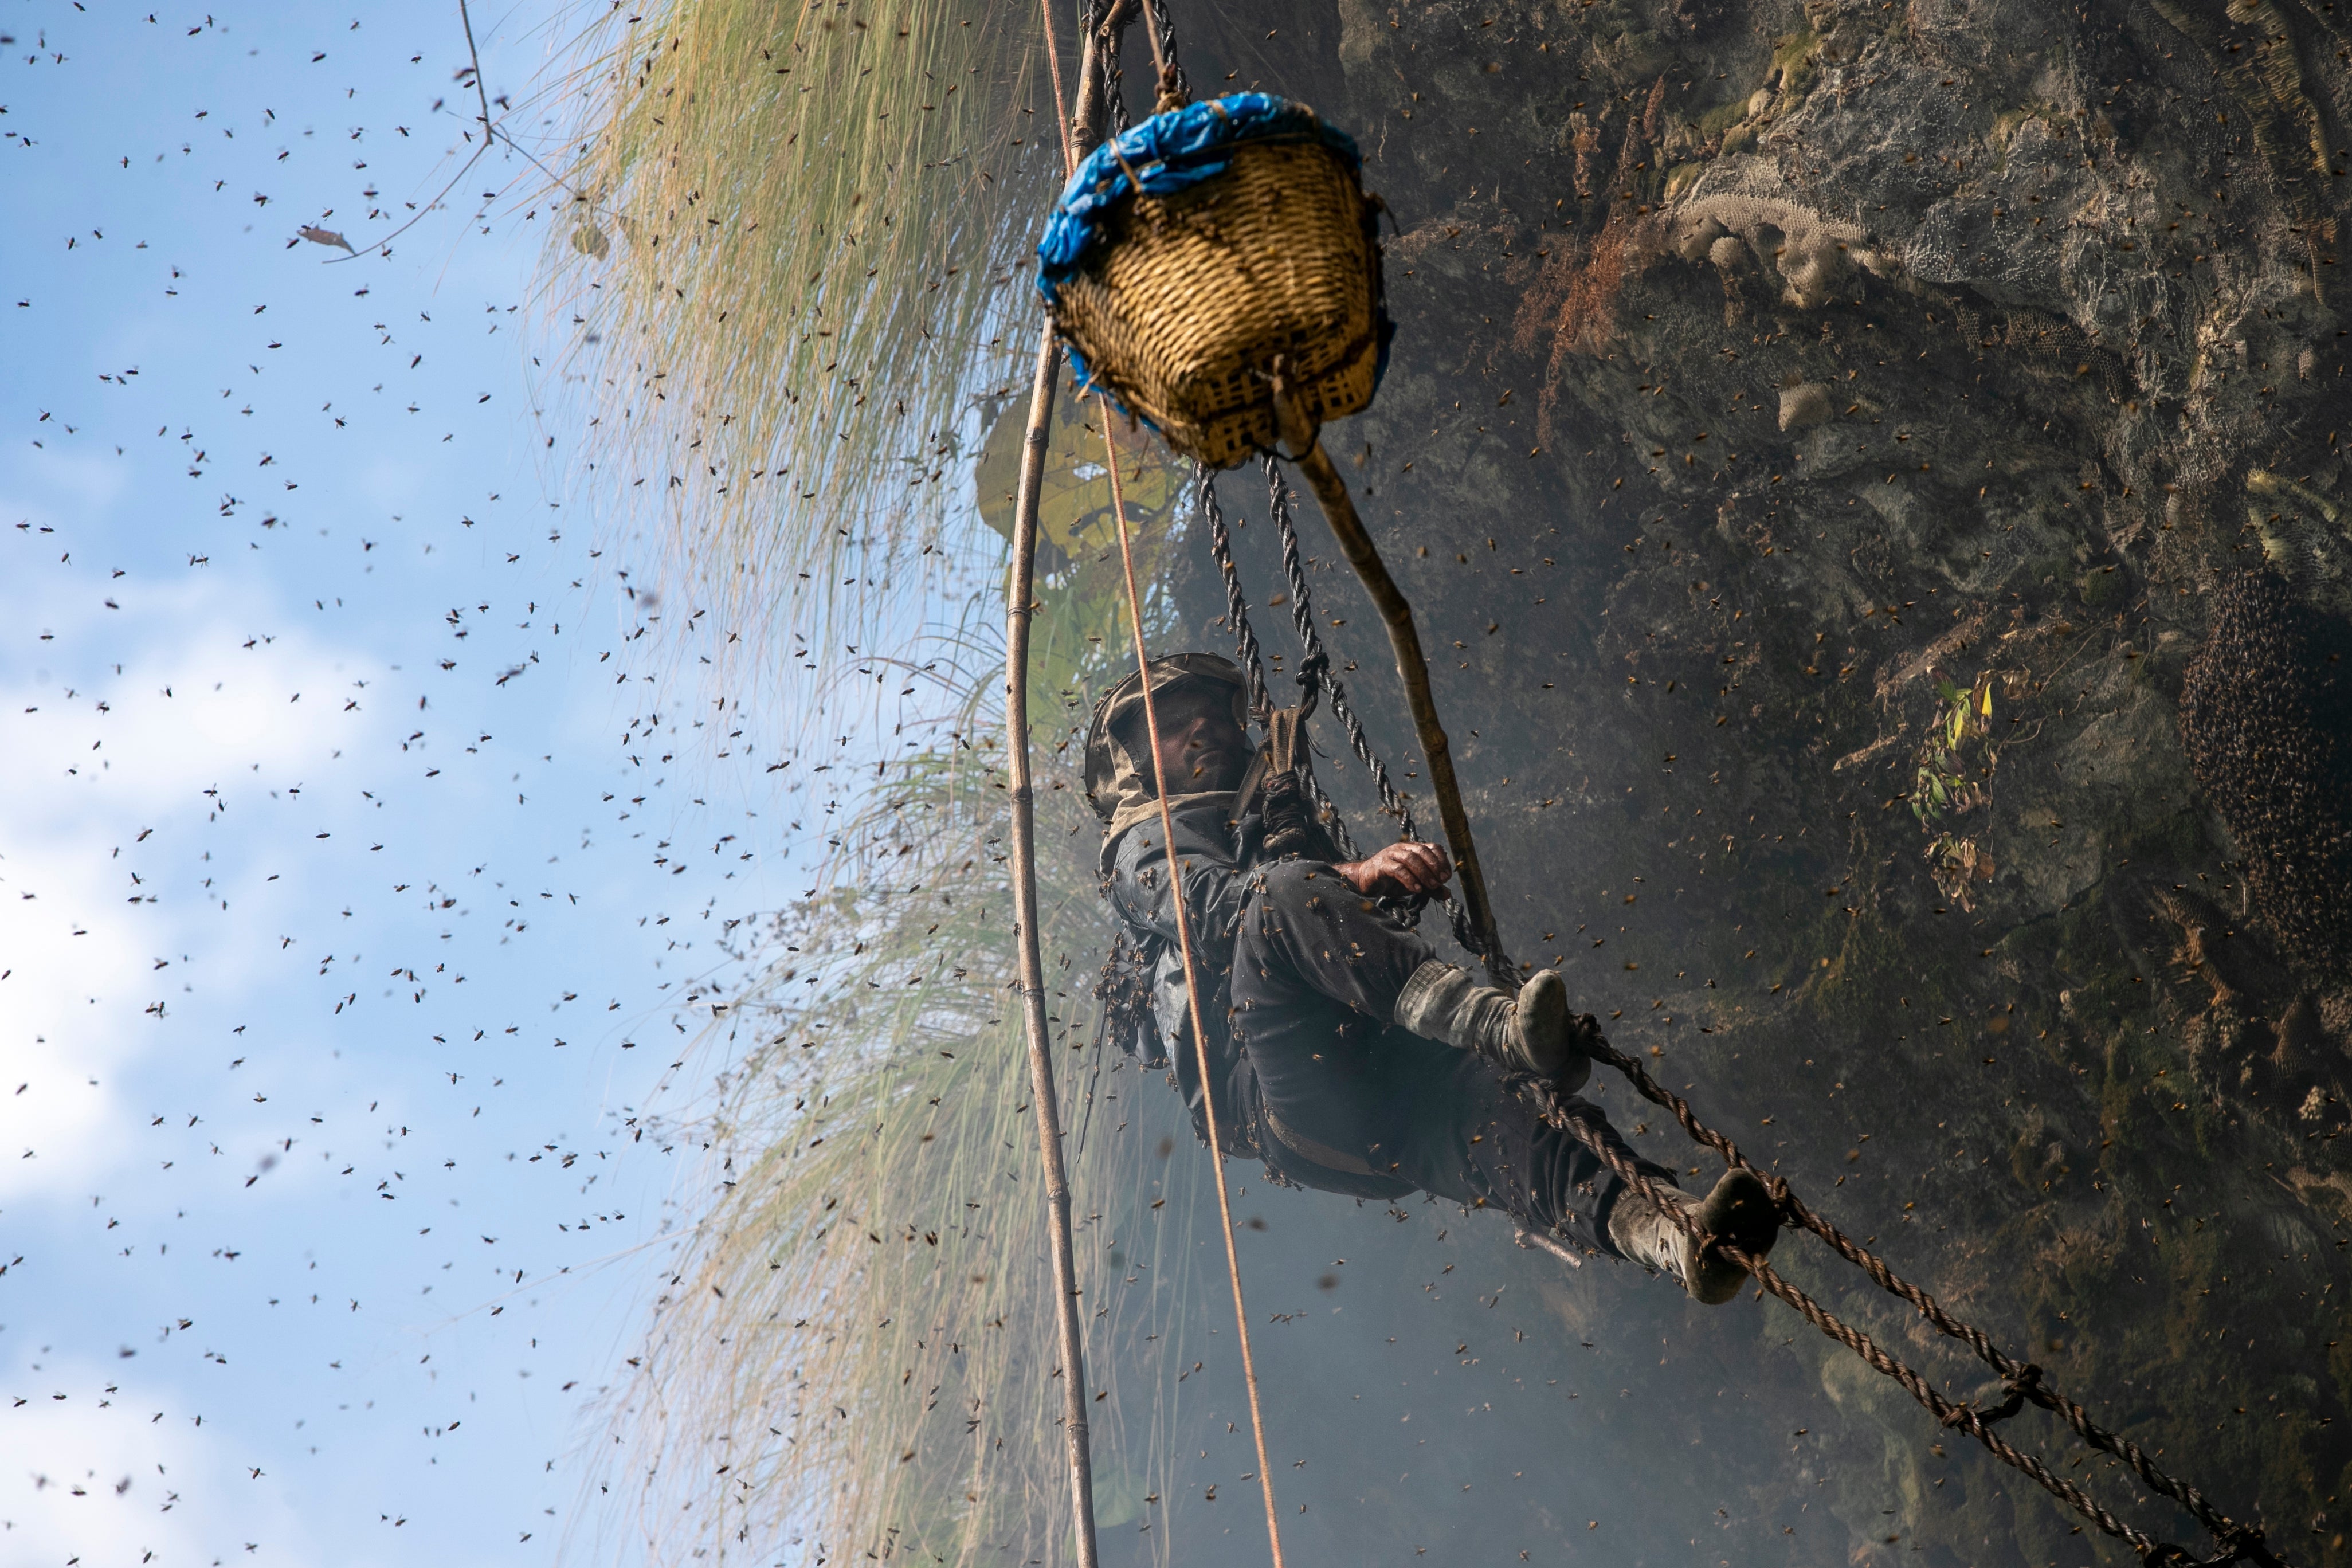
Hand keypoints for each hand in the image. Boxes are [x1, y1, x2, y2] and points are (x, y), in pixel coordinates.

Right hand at [1335, 840, 1451, 898]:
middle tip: (1441, 881)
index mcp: (1412, 849)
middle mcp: (1402, 848)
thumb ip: (1430, 889)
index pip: (1432, 847)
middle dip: (1434, 866)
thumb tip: (1447, 894)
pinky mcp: (1381, 865)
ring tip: (1431, 886)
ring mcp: (1391, 855)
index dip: (1442, 860)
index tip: (1447, 877)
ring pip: (1410, 858)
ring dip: (1424, 873)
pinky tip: (1416, 889)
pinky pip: (1397, 869)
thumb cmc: (1391, 881)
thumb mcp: (1414, 885)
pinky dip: (1409, 879)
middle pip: (1422, 850)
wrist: (1364, 882)